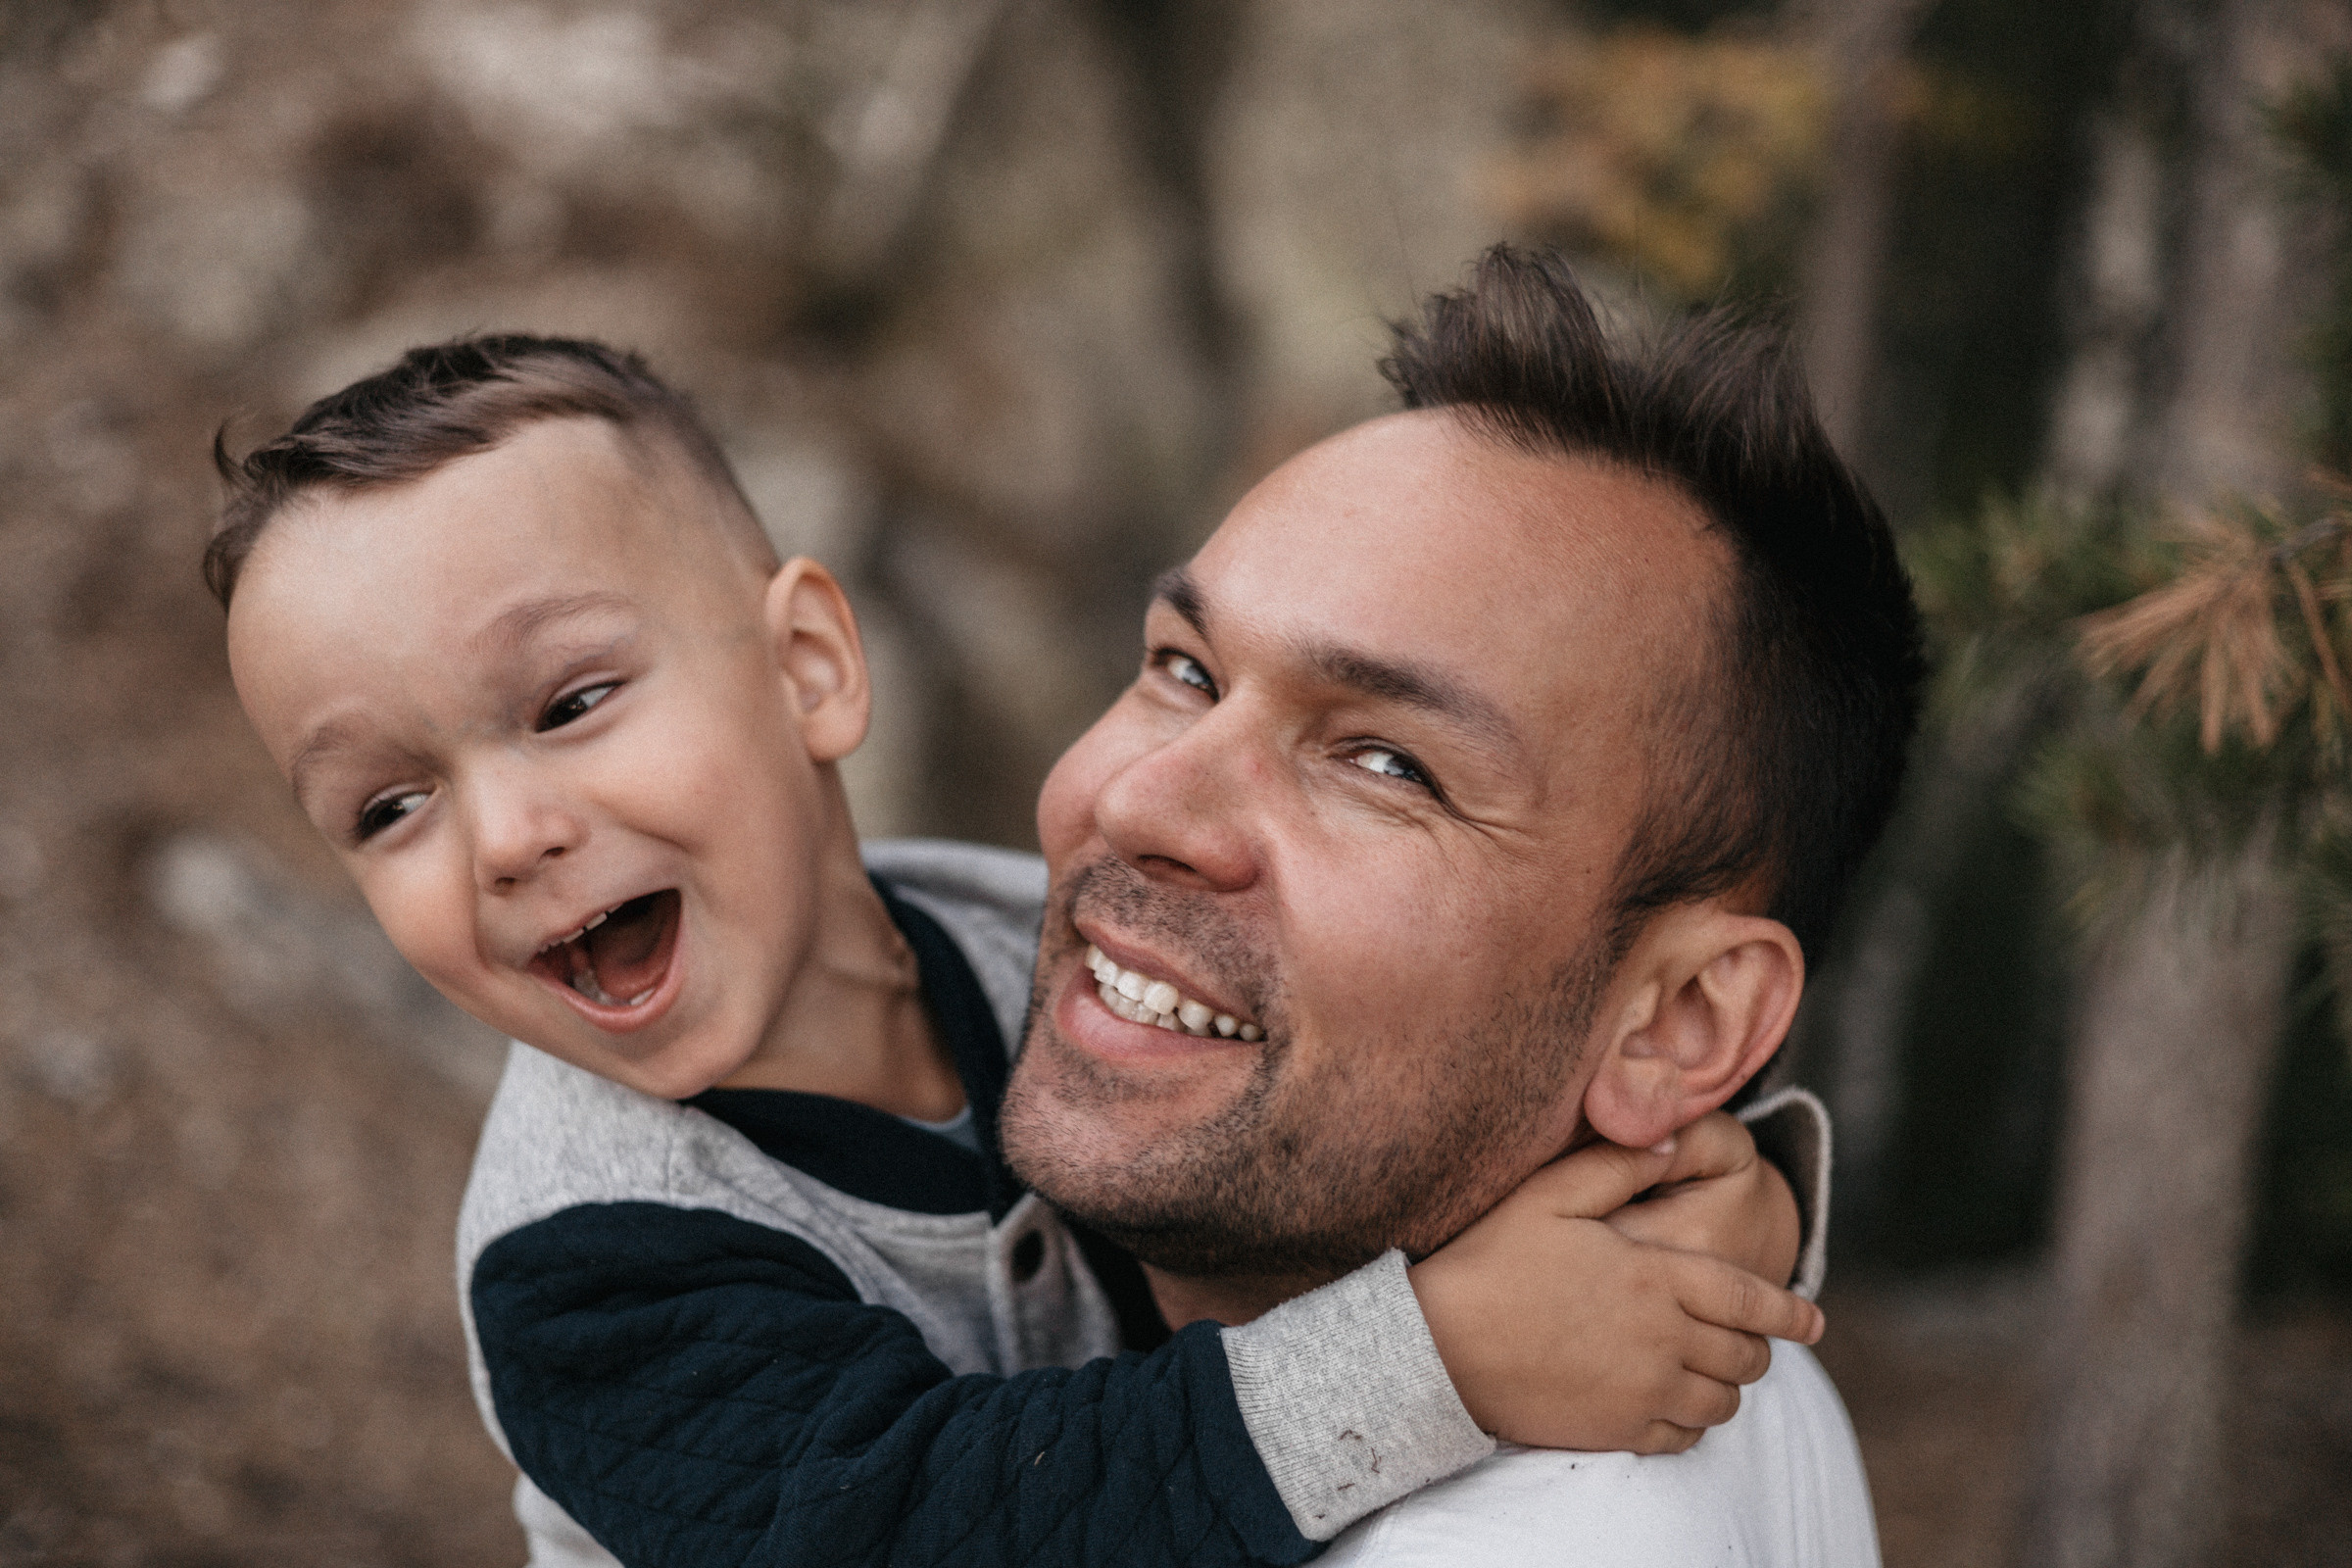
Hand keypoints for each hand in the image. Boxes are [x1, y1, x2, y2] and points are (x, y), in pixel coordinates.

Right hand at [1408, 1135, 1822, 1454]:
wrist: (1440, 1347)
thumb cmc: (1491, 1261)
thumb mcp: (1550, 1195)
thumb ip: (1618, 1165)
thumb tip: (1672, 1143)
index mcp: (1656, 1278)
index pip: (1751, 1301)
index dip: (1791, 1314)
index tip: (1813, 1321)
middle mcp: (1664, 1340)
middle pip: (1746, 1357)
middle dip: (1758, 1349)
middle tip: (1747, 1341)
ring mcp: (1644, 1391)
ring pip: (1722, 1403)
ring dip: (1727, 1387)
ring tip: (1709, 1373)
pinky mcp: (1618, 1429)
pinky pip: (1685, 1438)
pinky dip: (1694, 1424)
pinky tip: (1675, 1405)